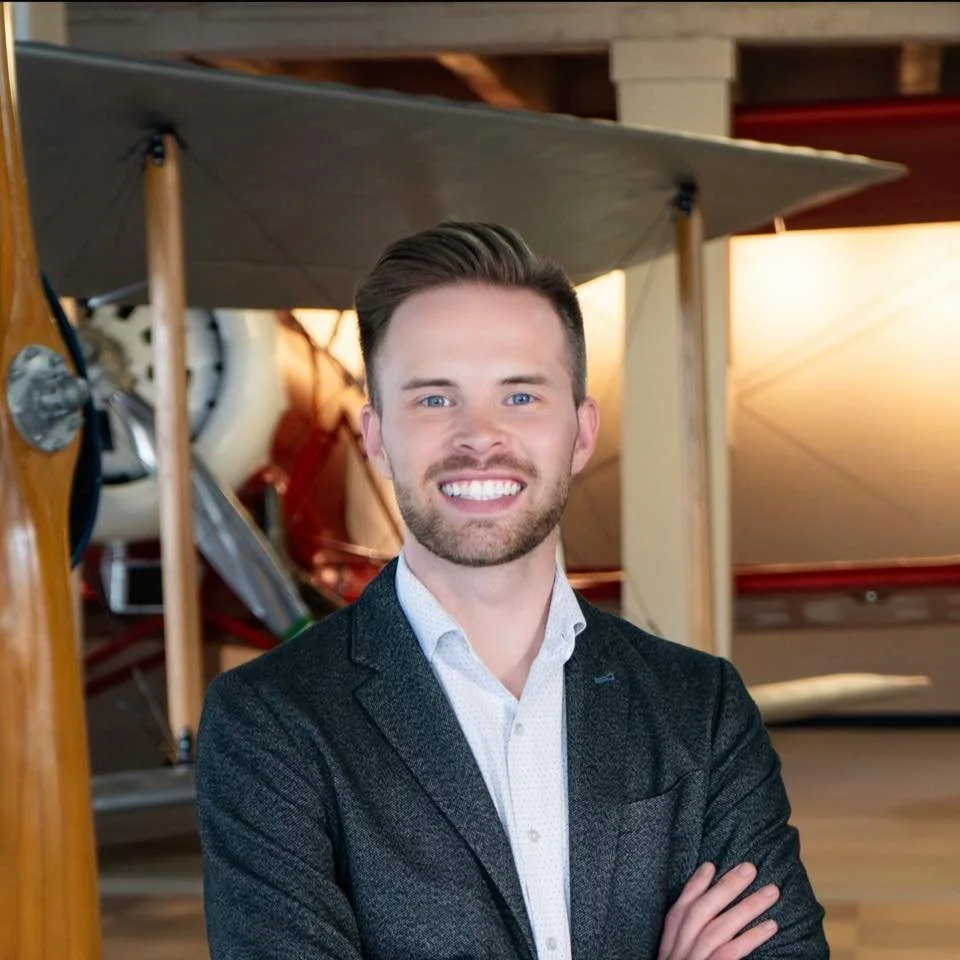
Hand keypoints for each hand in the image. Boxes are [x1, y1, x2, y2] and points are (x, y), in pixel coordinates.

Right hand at [657, 862, 779, 959]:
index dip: (693, 886)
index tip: (710, 865)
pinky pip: (728, 954)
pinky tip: (770, 926)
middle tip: (750, 867)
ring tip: (771, 891)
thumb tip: (710, 921)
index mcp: (667, 949)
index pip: (678, 911)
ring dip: (746, 907)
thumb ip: (687, 946)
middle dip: (725, 887)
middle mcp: (675, 953)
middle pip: (699, 912)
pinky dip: (749, 938)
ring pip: (717, 929)